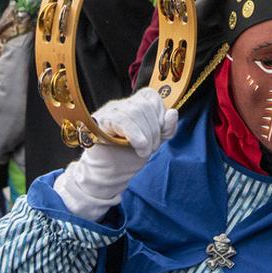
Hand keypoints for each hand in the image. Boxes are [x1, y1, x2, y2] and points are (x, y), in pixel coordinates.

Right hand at [52, 89, 178, 220]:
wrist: (107, 175)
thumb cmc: (127, 157)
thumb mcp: (154, 141)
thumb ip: (166, 128)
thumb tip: (173, 113)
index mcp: (134, 105)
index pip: (152, 97)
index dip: (161, 114)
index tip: (161, 133)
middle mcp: (120, 105)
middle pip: (144, 106)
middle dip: (154, 130)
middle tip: (152, 148)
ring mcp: (108, 112)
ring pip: (134, 112)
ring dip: (146, 135)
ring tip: (144, 150)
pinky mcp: (98, 122)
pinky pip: (121, 120)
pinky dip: (135, 135)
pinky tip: (138, 147)